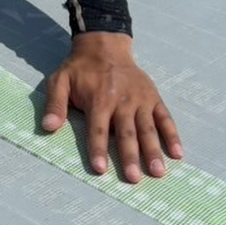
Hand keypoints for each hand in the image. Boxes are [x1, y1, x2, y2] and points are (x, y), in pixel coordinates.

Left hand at [41, 32, 182, 181]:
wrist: (105, 45)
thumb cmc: (80, 68)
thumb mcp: (60, 80)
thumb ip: (55, 104)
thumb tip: (47, 127)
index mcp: (99, 99)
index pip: (98, 129)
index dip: (98, 149)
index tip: (100, 169)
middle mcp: (122, 101)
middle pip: (126, 133)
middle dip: (130, 156)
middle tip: (133, 179)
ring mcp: (140, 100)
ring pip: (148, 128)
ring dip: (153, 151)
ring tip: (158, 172)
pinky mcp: (153, 98)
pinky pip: (165, 118)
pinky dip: (172, 135)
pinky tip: (178, 153)